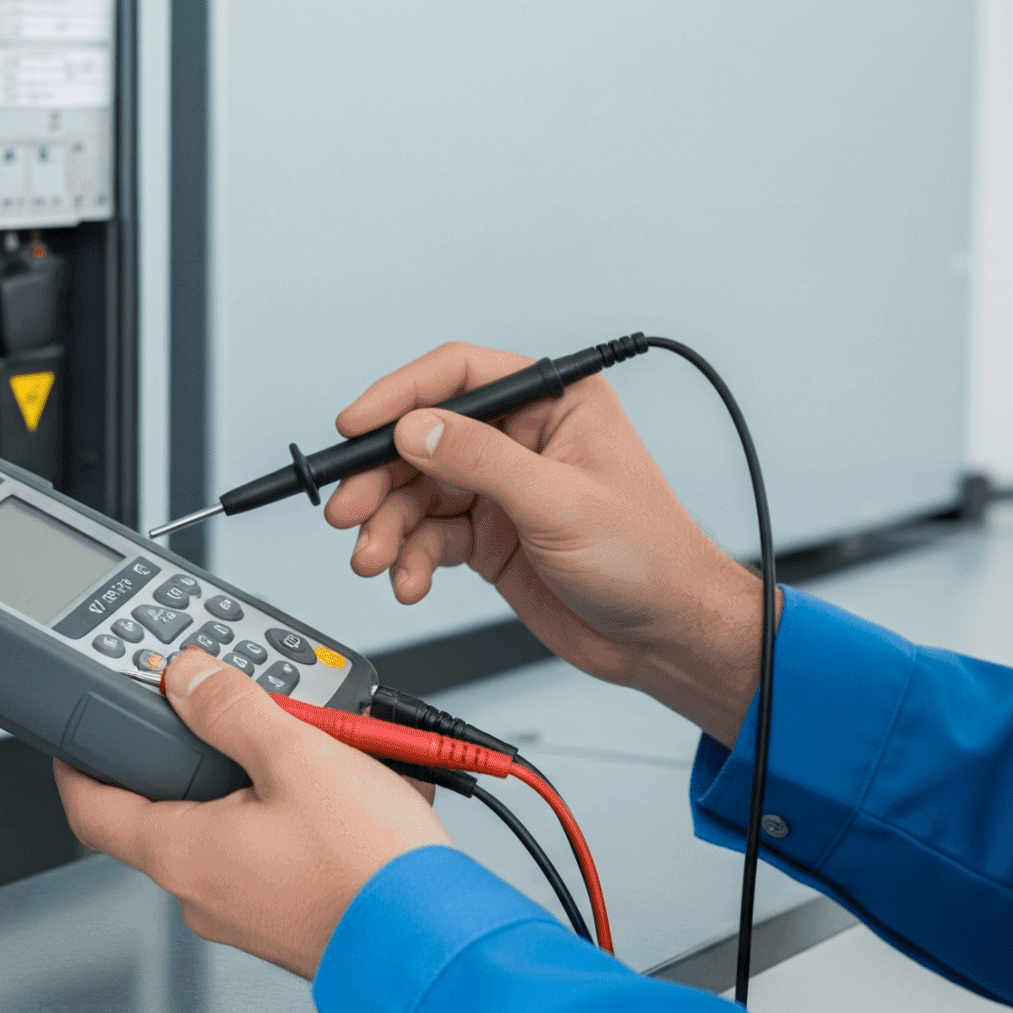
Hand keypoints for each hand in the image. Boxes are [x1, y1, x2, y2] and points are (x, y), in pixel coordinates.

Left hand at [55, 647, 451, 977]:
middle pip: (173, 805)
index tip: (79, 730)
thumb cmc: (366, 869)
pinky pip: (278, 850)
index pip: (90, 806)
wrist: (432, 945)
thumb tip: (191, 679)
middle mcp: (202, 891)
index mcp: (181, 852)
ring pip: (235, 825)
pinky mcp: (290, 917)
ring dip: (268, 779)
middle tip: (240, 710)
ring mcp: (246, 910)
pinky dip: (302, 813)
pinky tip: (353, 790)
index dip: (76, 760)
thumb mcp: (298, 756)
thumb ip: (234, 708)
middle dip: (206, 751)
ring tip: (326, 747)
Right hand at [324, 342, 763, 742]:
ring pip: (419, 493)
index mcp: (555, 403)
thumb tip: (414, 428)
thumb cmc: (648, 558)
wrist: (665, 637)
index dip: (399, 396)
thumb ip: (480, 460)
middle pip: (424, 439)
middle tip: (347, 511)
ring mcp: (504, 490)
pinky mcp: (492, 538)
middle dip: (380, 478)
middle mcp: (524, 439)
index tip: (354, 426)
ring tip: (373, 560)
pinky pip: (431, 538)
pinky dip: (410, 560)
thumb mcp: (557, 501)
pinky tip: (408, 582)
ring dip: (388, 527)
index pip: (459, 375)